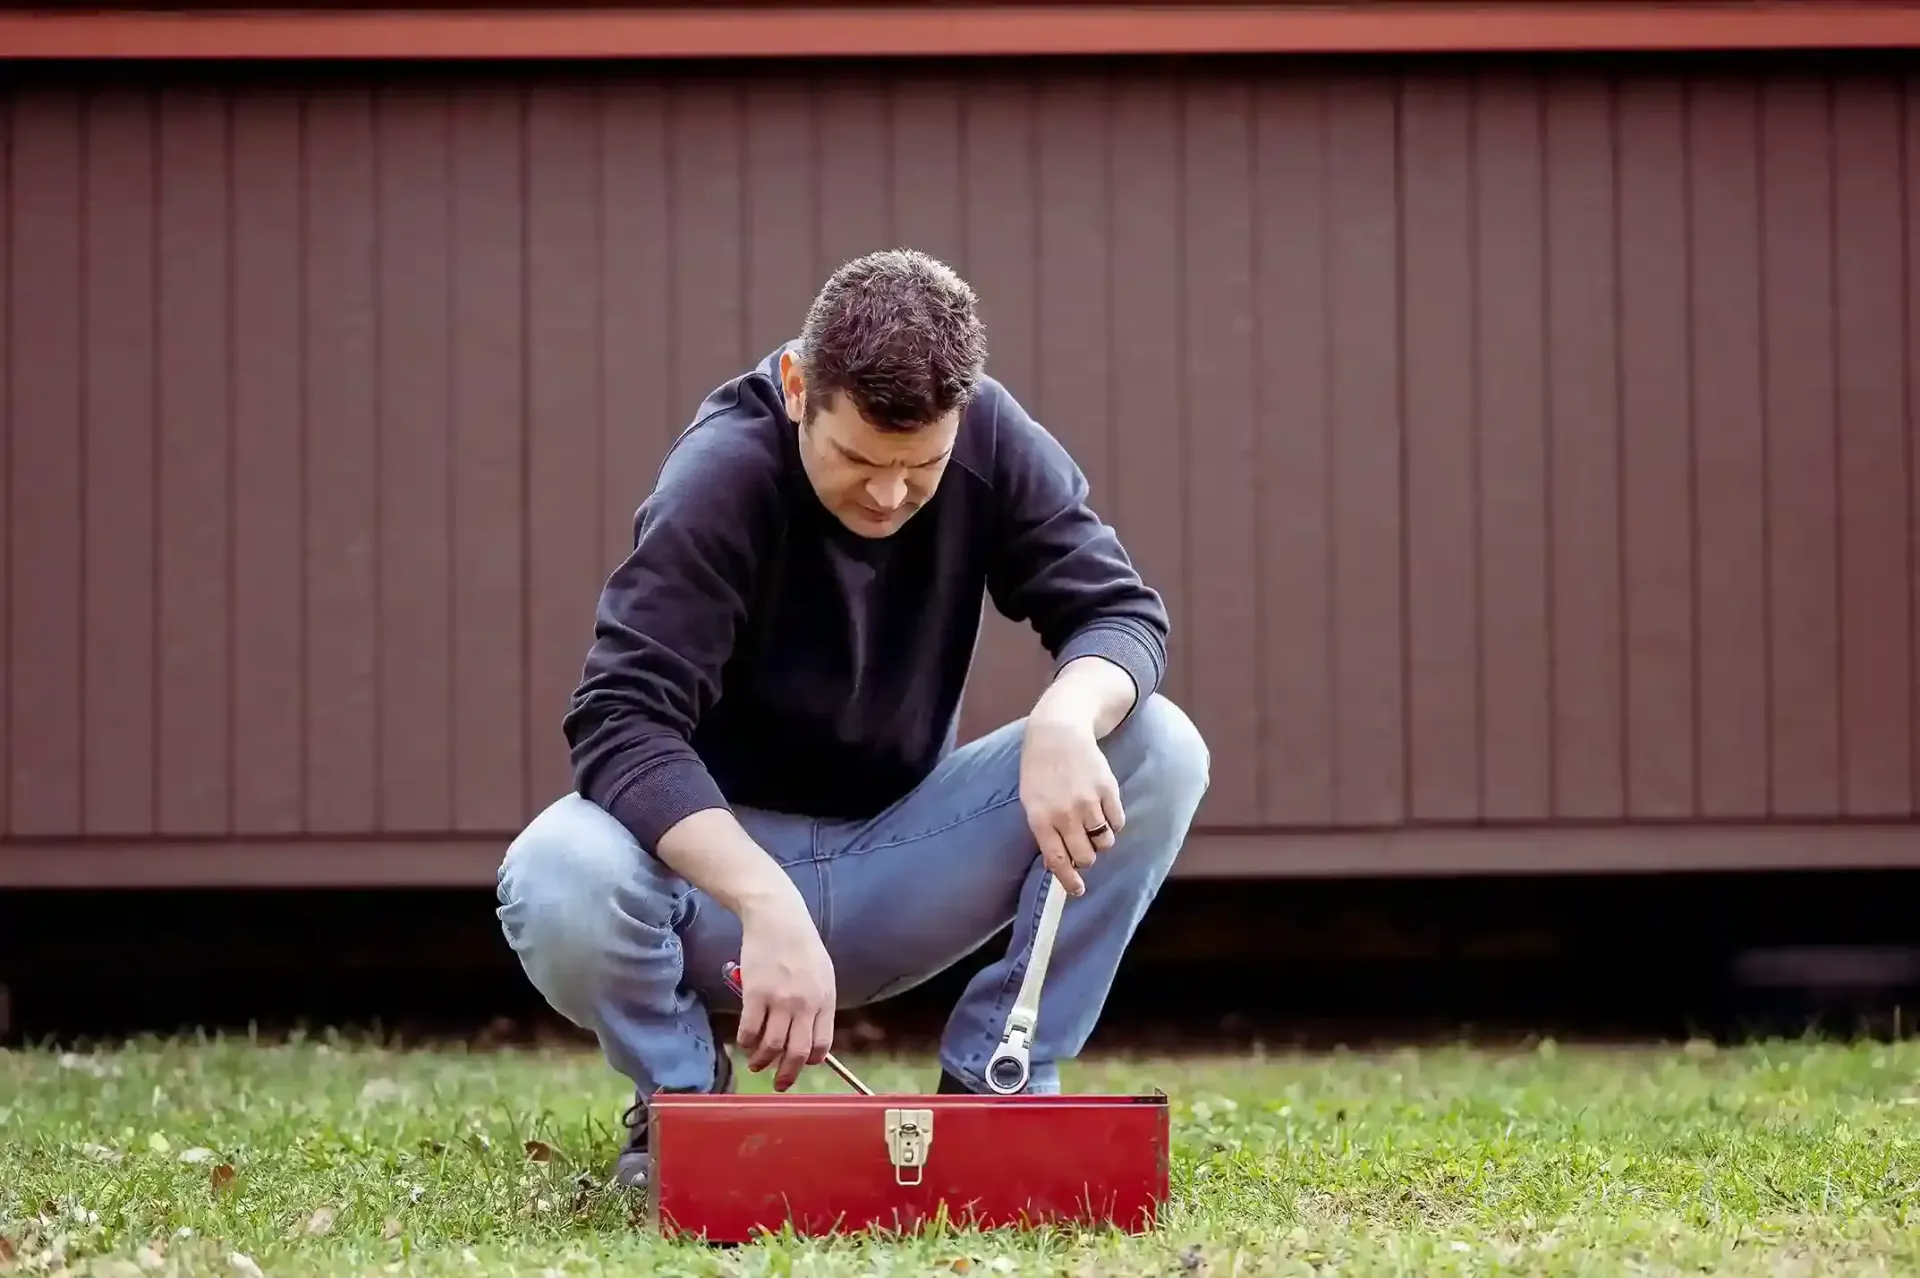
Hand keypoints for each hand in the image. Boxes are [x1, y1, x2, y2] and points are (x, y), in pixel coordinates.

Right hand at [735, 893, 836, 1090]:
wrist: (778, 918)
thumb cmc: (802, 944)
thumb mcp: (823, 973)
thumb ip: (819, 1003)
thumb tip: (812, 1032)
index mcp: (825, 999)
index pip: (821, 1044)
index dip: (810, 1060)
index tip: (801, 1064)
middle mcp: (805, 1004)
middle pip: (796, 1052)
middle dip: (787, 1074)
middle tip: (779, 1083)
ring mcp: (780, 1000)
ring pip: (771, 1046)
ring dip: (762, 1061)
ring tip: (756, 1064)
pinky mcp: (755, 994)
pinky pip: (749, 1030)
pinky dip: (746, 1042)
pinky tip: (744, 1043)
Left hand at [1019, 708, 1124, 896]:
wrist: (1057, 732)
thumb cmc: (1040, 770)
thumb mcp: (1031, 801)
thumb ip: (1044, 831)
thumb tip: (1058, 862)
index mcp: (1040, 819)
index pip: (1057, 860)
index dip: (1069, 880)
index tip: (1078, 890)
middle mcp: (1065, 814)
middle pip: (1085, 856)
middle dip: (1085, 859)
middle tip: (1083, 850)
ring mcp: (1088, 802)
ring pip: (1104, 842)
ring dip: (1100, 841)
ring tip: (1093, 826)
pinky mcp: (1108, 790)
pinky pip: (1118, 822)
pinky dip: (1113, 823)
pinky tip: (1103, 811)